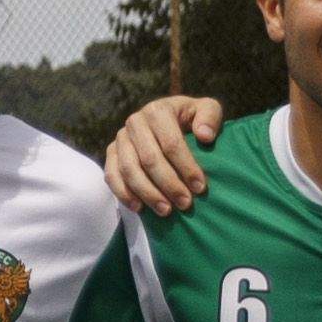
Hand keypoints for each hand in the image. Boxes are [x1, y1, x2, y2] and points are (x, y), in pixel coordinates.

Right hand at [104, 94, 226, 213]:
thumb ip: (210, 116)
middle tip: (185, 204)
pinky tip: (139, 208)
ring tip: (166, 210)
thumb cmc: (191, 119)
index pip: (171, 143)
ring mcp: (120, 138)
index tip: (200, 187)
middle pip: (149, 159)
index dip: (186, 167)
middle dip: (169, 185)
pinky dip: (124, 194)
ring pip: (129, 170)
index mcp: (157, 110)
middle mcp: (135, 122)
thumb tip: (204, 136)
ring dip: (148, 193)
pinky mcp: (111, 153)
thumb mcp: (206, 110)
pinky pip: (112, 176)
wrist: (166, 120)